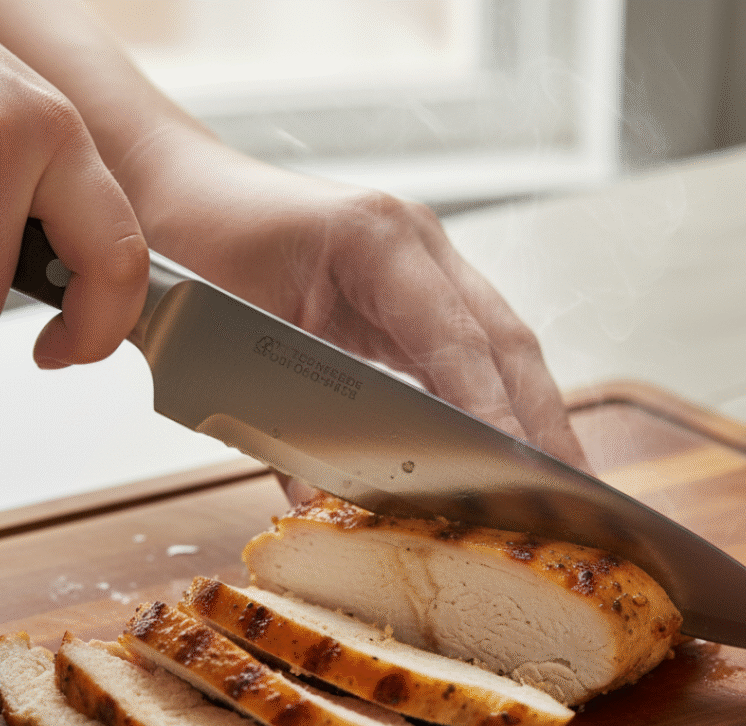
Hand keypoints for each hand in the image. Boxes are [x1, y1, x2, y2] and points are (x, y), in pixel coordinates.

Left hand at [116, 127, 587, 468]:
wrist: (173, 195)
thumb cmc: (192, 251)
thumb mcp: (228, 342)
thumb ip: (281, 428)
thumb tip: (320, 510)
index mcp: (378, 241)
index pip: (459, 340)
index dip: (492, 412)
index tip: (518, 472)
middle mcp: (414, 244)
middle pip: (503, 340)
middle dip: (542, 417)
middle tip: (573, 488)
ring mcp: (417, 260)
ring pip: (496, 342)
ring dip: (528, 407)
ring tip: (557, 475)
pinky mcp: (405, 285)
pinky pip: (463, 344)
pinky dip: (488, 393)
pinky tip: (502, 438)